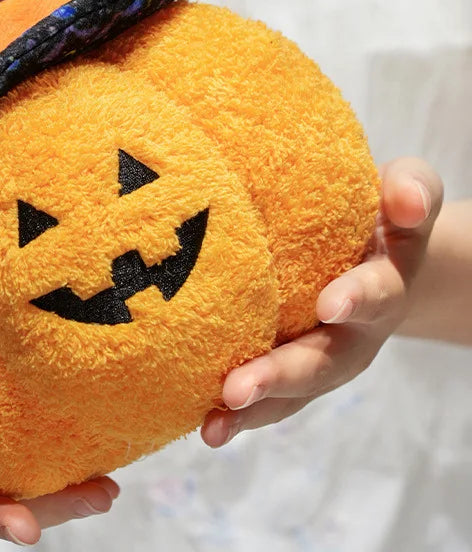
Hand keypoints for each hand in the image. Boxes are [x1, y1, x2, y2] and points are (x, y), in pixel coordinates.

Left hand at [200, 157, 443, 447]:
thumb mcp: (405, 192)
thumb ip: (413, 191)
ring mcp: (321, 353)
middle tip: (238, 389)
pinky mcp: (288, 361)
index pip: (375, 292)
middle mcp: (354, 332)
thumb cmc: (383, 214)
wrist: (379, 252)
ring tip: (214, 426)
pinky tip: (204, 424)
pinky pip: (269, 394)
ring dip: (254, 408)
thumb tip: (409, 202)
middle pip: (322, 361)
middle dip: (281, 375)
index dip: (356, 297)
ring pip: (292, 389)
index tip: (330, 304)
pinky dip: (238, 412)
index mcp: (382, 285)